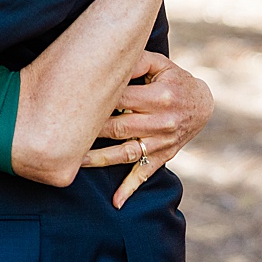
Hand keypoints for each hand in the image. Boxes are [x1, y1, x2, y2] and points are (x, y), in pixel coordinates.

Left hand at [78, 51, 212, 208]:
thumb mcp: (160, 64)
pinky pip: (144, 173)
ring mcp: (161, 142)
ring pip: (125, 153)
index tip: (68, 102)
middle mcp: (162, 121)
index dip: (95, 101)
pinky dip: (130, 188)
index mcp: (160, 96)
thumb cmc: (173, 79)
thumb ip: (136, 62)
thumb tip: (109, 60)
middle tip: (60, 133)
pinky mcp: (163, 156)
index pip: (119, 99)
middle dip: (89, 131)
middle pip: (118, 128)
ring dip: (99, 159)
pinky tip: (115, 201)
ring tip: (73, 162)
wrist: (202, 104)